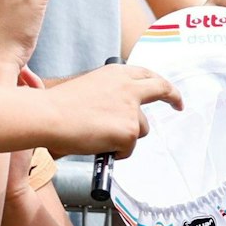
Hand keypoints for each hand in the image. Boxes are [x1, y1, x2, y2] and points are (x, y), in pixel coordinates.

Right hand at [43, 63, 180, 157]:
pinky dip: (117, 152)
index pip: (147, 74)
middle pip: (162, 89)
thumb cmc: (56, 107)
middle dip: (173, 97)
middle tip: (178, 105)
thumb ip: (107, 97)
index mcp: (116, 73)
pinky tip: (98, 146)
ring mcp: (132, 109)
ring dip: (127, 136)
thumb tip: (113, 116)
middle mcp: (129, 86)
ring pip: (141, 129)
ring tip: (99, 138)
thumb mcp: (87, 90)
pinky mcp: (129, 130)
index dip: (159, 83)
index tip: (167, 91)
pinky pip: (128, 149)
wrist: (47, 116)